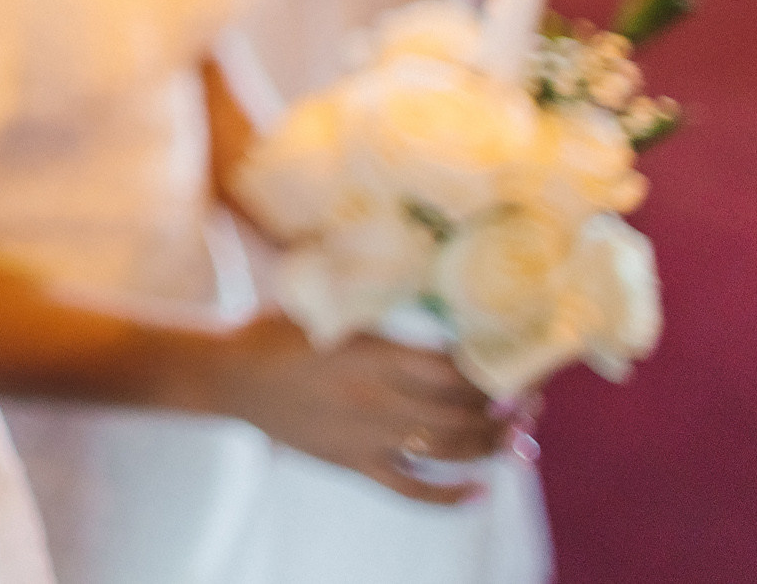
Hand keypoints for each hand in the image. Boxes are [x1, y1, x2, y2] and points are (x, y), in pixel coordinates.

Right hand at [205, 316, 508, 504]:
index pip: (454, 370)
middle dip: (504, 410)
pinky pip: (411, 490)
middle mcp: (378, 400)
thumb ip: (366, 292)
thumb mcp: (322, 303)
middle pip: (461, 413)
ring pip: (448, 451)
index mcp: (373, 355)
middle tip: (528, 402)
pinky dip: (449, 497)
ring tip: (516, 438)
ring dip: (490, 446)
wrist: (228, 378)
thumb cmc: (273, 331)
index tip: (515, 364)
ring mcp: (368, 437)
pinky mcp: (355, 463)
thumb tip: (409, 259)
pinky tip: (479, 493)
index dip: (493, 372)